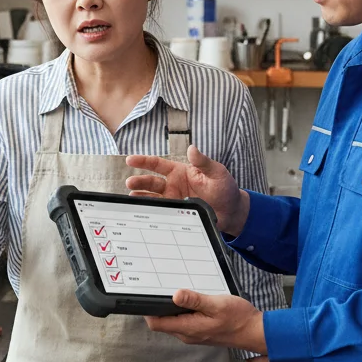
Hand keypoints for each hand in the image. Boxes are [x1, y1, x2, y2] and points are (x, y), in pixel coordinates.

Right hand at [125, 144, 248, 234]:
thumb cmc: (225, 188)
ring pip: (152, 198)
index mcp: (180, 171)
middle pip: (151, 182)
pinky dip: (150, 212)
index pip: (157, 164)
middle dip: (139, 182)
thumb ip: (203, 162)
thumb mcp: (216, 172)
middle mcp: (173, 185)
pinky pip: (160, 212)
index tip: (130, 160)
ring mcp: (173, 200)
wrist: (231, 211)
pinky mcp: (176, 213)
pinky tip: (142, 212)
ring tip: (131, 198)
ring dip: (141, 197)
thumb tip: (192, 148)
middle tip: (130, 183)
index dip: (143, 161)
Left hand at [145, 289, 266, 352]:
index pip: (157, 323)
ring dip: (170, 309)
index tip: (145, 296)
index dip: (147, 310)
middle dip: (157, 307)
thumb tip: (175, 296)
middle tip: (158, 288)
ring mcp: (194, 334)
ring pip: (173, 322)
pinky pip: (184, 322)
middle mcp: (187, 334)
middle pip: (162, 322)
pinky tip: (189, 300)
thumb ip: (195, 300)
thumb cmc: (238, 318)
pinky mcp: (201, 332)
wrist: (255, 332)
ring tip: (173, 292)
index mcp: (188, 328)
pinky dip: (181, 311)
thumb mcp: (217, 304)